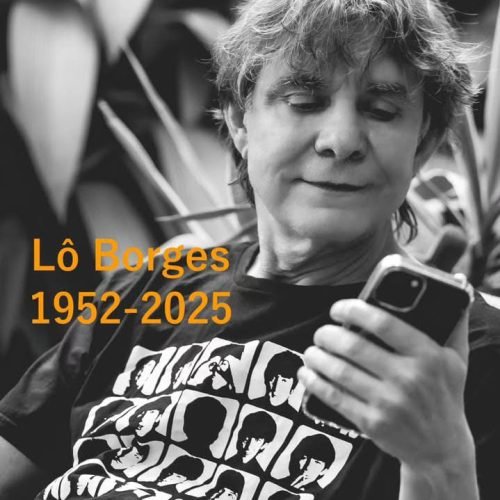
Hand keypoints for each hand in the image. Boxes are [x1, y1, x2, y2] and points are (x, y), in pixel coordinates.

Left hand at [298, 299, 473, 470]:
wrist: (441, 448)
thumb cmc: (445, 395)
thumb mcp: (457, 360)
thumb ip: (451, 323)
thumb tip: (454, 284)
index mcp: (428, 356)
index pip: (383, 323)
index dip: (353, 310)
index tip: (338, 308)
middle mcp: (409, 378)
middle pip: (354, 346)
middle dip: (328, 334)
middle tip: (321, 332)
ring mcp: (389, 403)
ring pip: (339, 371)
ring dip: (316, 356)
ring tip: (311, 350)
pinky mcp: (372, 423)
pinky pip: (334, 397)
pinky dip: (314, 382)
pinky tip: (306, 372)